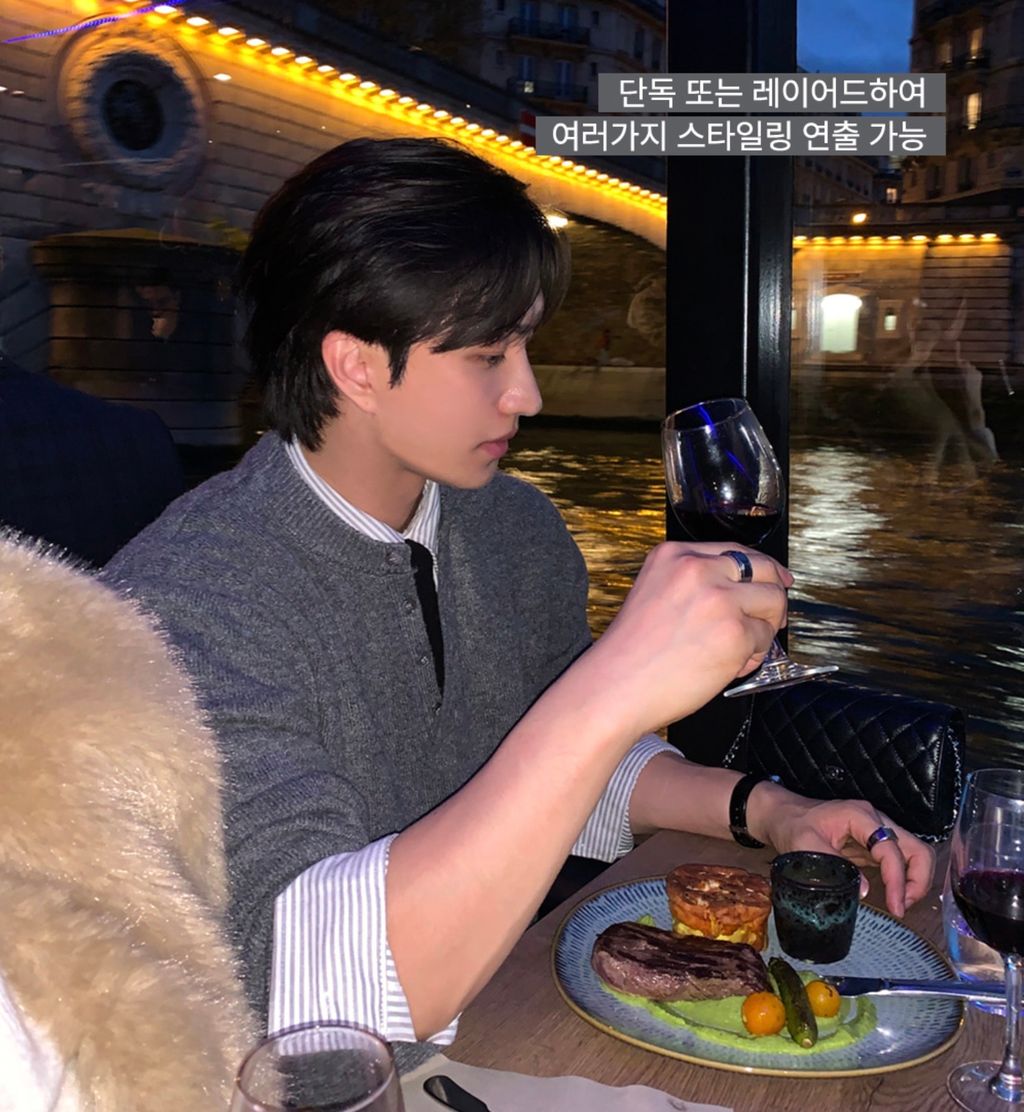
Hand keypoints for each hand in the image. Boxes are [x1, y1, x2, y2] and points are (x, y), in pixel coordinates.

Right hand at [587, 542, 792, 736]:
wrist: (614, 687)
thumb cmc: (631, 654)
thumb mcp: (654, 593)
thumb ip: (693, 583)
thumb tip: (744, 590)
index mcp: (672, 554)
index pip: (734, 551)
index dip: (760, 568)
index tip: (774, 579)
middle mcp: (697, 568)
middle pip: (763, 568)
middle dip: (773, 594)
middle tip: (772, 616)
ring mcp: (718, 598)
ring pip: (773, 601)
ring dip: (765, 627)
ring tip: (740, 649)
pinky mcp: (734, 632)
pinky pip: (766, 638)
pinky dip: (755, 655)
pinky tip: (729, 666)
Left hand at [752, 788, 935, 917]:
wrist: (782, 815)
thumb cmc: (792, 825)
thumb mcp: (804, 845)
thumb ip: (833, 866)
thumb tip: (864, 891)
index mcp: (860, 816)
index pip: (891, 849)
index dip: (897, 880)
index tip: (895, 907)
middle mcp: (876, 821)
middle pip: (917, 848)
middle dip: (918, 880)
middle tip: (902, 905)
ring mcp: (877, 831)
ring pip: (914, 855)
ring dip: (914, 881)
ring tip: (899, 903)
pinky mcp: (873, 844)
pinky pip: (899, 862)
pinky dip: (902, 880)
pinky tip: (892, 896)